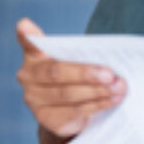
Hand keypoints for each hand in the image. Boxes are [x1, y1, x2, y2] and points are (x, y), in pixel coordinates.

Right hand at [15, 18, 126, 137]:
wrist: (69, 111)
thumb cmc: (74, 76)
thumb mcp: (76, 60)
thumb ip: (82, 53)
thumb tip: (108, 55)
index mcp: (34, 56)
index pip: (30, 43)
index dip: (26, 35)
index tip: (24, 24)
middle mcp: (28, 77)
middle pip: (57, 73)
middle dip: (86, 74)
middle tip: (110, 74)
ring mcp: (34, 100)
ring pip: (68, 94)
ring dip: (97, 91)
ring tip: (118, 87)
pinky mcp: (46, 119)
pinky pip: (74, 111)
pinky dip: (97, 104)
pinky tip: (112, 100)